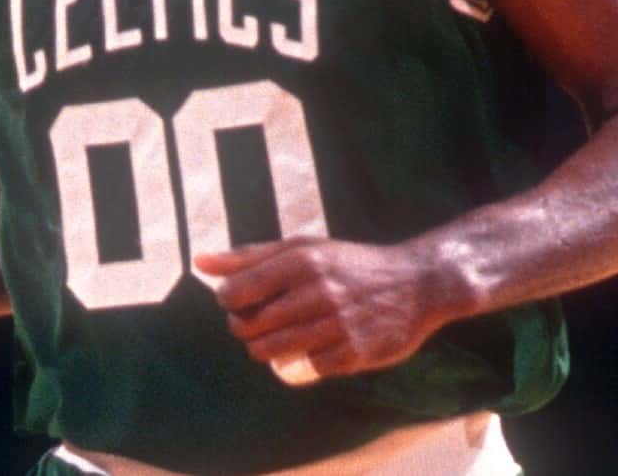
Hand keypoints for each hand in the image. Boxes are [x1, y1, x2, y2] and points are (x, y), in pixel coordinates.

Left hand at [196, 237, 462, 383]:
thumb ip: (250, 256)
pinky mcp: (354, 353)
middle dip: (244, 328)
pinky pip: (308, 369)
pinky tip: (308, 349)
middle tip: (254, 323)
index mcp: (302, 260)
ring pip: (274, 351)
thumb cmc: (349, 264)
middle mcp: (318, 291)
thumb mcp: (303, 248)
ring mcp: (337, 324)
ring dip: (263, 350)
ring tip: (271, 339)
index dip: (228, 301)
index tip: (237, 301)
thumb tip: (200, 262)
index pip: (237, 291)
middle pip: (251, 324)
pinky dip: (300, 364)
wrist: (416, 283)